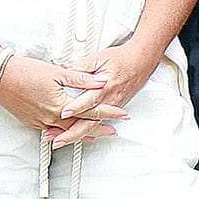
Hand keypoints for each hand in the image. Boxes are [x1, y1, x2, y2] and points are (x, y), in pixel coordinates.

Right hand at [0, 52, 129, 145]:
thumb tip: (102, 81)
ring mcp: (41, 122)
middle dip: (100, 128)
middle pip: (82, 126)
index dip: (109, 112)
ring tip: (96, 135)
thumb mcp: (57, 72)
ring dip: (83, 133)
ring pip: (67, 131)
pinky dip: (65, 132)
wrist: (0, 78)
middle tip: (115, 131)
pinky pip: (53, 131)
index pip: (91, 111)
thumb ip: (81, 79)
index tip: (122, 115)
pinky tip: (69, 133)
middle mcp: (52, 118)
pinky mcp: (32, 122)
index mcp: (61, 105)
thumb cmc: (27, 72)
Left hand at [46, 41, 162, 146]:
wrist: (142, 62)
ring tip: (60, 141)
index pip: (89, 100)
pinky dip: (84, 132)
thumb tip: (65, 67)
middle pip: (90, 122)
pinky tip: (74, 136)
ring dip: (76, 135)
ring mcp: (111, 107)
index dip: (76, 107)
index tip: (63, 112)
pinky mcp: (112, 109)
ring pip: (93, 126)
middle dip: (73, 133)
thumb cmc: (123, 59)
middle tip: (57, 140)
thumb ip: (82, 65)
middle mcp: (109, 100)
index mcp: (105, 87)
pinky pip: (97, 123)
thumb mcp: (101, 57)